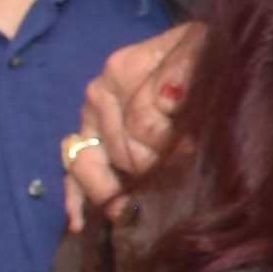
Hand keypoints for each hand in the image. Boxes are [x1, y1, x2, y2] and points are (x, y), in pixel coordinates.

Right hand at [59, 26, 200, 227]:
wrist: (194, 52)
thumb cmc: (199, 54)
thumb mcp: (200, 49)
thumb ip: (185, 68)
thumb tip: (169, 101)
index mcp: (121, 70)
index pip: (143, 126)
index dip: (175, 147)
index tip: (196, 154)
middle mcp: (98, 94)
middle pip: (123, 153)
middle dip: (156, 169)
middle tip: (181, 176)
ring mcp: (88, 119)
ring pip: (89, 167)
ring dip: (115, 192)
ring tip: (135, 212)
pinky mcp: (86, 140)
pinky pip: (72, 172)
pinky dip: (75, 198)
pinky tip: (79, 222)